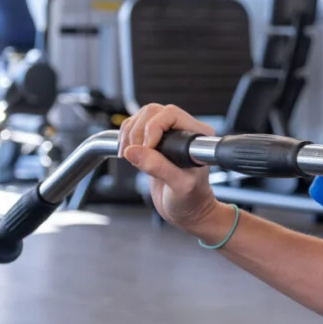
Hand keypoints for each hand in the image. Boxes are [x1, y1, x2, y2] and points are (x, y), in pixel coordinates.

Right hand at [118, 104, 218, 233]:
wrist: (187, 211)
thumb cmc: (192, 200)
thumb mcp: (179, 187)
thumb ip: (158, 168)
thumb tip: (133, 151)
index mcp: (197, 135)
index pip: (171, 114)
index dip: (153, 129)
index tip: (147, 149)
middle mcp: (183, 130)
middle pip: (152, 112)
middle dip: (138, 131)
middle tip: (133, 153)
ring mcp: (168, 135)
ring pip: (140, 117)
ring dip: (128, 134)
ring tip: (129, 155)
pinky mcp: (154, 142)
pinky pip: (134, 127)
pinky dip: (125, 138)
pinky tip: (128, 154)